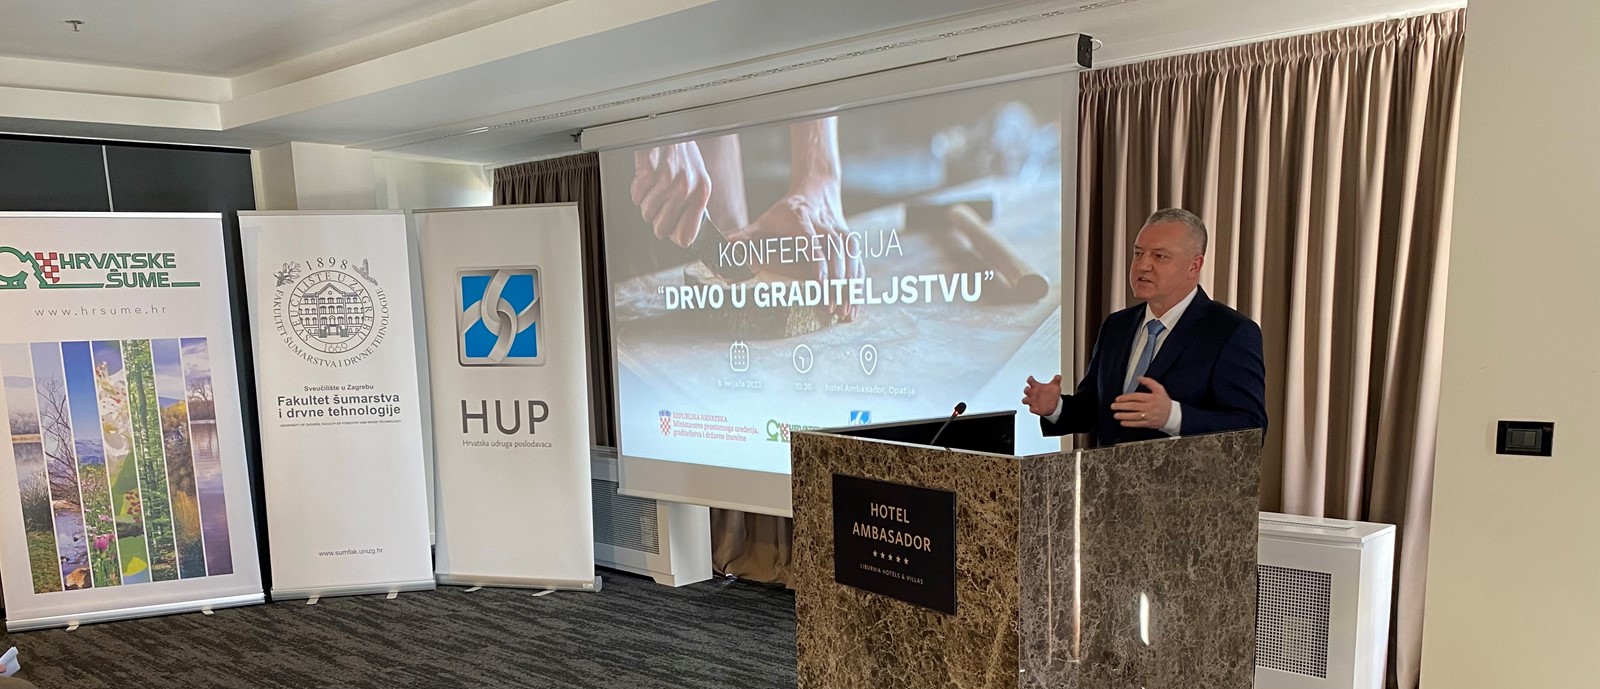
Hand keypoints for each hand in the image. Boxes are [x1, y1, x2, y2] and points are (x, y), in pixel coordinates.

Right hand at [631, 142, 711, 247]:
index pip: (686, 236)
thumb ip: (692, 206)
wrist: (670, 125)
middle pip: (661, 229)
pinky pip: (636, 196)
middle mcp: (686, 188)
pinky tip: (647, 177)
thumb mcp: (697, 179)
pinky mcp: (649, 172)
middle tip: (661, 204)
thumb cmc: (683, 152)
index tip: (672, 231)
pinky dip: (638, 189)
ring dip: (647, 202)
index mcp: (701, 193)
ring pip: (646, 213)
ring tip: (656, 185)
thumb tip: (684, 234)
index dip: (675, 235)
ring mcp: (667, 180)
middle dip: (657, 219)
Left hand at [726, 181, 863, 320]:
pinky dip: (858, 283)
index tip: (819, 283)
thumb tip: (720, 248)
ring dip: (851, 285)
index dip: (817, 261)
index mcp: (802, 217)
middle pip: (836, 251)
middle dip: (837, 280)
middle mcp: (825, 223)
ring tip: (845, 312)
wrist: (816, 190)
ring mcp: (840, 231)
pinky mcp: (850, 240)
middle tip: (832, 307)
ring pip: (851, 257)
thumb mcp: (763, 221)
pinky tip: (855, 304)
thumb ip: (743, 236)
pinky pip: (858, 262)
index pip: (812, 240)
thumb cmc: (786, 211)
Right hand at [1021, 375, 1062, 416]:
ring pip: (1025, 400)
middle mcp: (1033, 393)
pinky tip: (1037, 408)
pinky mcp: (1034, 409)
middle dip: (1027, 390)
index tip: (1031, 378)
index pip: (1030, 381)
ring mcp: (1032, 401)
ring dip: (1027, 400)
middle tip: (1031, 389)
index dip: (1030, 379)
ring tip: (1033, 400)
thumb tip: (1058, 376)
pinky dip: (1033, 408)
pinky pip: (1031, 409)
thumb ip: (1057, 380)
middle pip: (1026, 390)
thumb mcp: (1055, 386)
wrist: (1053, 405)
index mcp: (1036, 386)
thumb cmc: (1051, 394)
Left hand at [1111, 376, 1170, 427]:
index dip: (1125, 398)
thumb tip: (1139, 378)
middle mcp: (1149, 407)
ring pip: (1134, 416)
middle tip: (1113, 406)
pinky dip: (1129, 424)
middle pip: (1133, 406)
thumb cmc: (1165, 402)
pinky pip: (1137, 424)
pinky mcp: (1148, 423)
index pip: (1136, 397)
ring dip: (1124, 415)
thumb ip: (1149, 382)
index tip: (1118, 399)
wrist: (1173, 415)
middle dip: (1121, 406)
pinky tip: (1123, 422)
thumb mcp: (1159, 389)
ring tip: (1116, 415)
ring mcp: (1148, 416)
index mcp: (1151, 398)